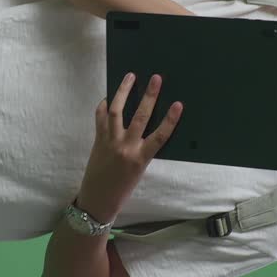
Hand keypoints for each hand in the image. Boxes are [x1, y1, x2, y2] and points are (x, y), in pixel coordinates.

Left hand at [76, 72, 182, 222]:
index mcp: (141, 159)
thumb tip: (149, 127)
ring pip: (117, 111)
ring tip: (130, 76)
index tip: (178, 104)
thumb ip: (144, 150)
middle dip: (149, 96)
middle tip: (156, 79)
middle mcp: (126, 148)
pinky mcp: (98, 140)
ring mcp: (110, 142)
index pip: (160, 136)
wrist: (98, 200)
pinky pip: (100, 118)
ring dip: (123, 91)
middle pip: (140, 117)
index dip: (170, 119)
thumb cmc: (122, 189)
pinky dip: (104, 105)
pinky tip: (109, 96)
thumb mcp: (140, 171)